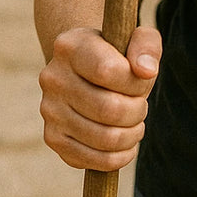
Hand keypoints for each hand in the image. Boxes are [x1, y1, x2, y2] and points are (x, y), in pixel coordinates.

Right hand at [39, 25, 161, 170]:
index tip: (144, 78)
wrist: (87, 67)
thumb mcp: (137, 37)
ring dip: (131, 135)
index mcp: (71, 45)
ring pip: (102, 137)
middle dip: (137, 111)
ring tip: (136, 124)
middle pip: (108, 109)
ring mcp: (49, 110)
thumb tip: (146, 71)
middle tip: (142, 106)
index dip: (136, 82)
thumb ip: (146, 46)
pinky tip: (126, 145)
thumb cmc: (119, 51)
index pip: (108, 71)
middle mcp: (53, 77)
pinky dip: (117, 157)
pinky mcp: (52, 137)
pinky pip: (90, 159)